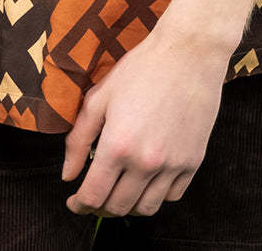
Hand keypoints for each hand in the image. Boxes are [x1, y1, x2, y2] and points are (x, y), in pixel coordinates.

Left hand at [61, 24, 231, 218]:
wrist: (189, 53)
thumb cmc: (142, 69)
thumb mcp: (100, 97)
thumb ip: (79, 139)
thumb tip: (67, 175)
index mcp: (118, 145)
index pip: (93, 195)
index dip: (79, 204)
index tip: (74, 202)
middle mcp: (146, 162)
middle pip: (118, 207)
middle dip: (100, 206)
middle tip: (94, 194)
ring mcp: (173, 164)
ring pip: (146, 208)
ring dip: (128, 205)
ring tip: (120, 190)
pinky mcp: (193, 161)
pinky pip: (172, 196)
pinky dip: (156, 195)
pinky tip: (147, 179)